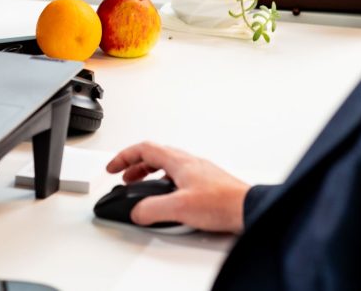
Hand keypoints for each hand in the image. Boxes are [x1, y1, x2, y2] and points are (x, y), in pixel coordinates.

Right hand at [106, 142, 249, 233]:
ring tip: (141, 188)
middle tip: (123, 178)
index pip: (144, 149)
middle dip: (134, 165)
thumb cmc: (222, 203)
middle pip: (155, 155)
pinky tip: (166, 198)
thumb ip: (152, 209)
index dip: (124, 157)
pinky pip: (178, 177)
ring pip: (167, 165)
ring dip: (149, 173)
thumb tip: (137, 212)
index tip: (112, 168)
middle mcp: (189, 162)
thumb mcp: (179, 207)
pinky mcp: (207, 184)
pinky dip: (164, 183)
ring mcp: (199, 172)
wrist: (247, 209)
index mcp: (179, 161)